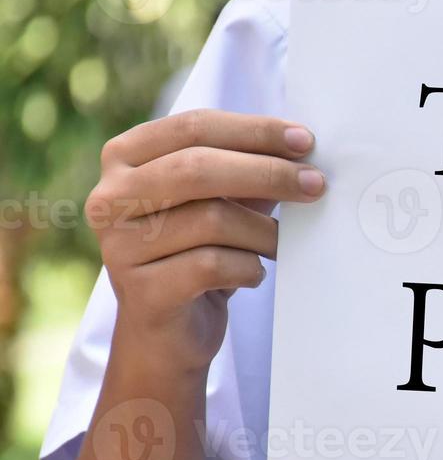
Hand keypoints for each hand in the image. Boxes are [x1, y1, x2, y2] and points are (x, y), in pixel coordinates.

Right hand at [86, 109, 326, 369]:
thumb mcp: (225, 200)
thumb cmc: (200, 251)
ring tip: (280, 244)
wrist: (168, 333)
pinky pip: (213, 266)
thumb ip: (251, 166)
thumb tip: (303, 145)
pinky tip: (253, 273)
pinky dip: (249, 268)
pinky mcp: (141, 292)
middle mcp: (110, 197)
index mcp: (125, 157)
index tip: (306, 141)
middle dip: (268, 173)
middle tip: (316, 185)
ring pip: (212, 220)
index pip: (195, 126)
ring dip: (264, 231)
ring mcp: (119, 246)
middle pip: (199, 169)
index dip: (255, 131)